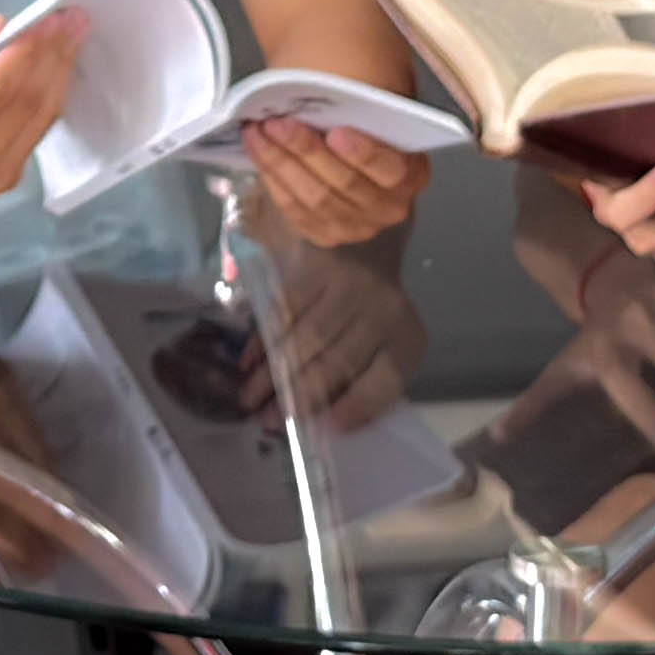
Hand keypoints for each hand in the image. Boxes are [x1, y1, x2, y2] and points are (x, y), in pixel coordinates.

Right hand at [0, 10, 80, 216]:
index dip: (27, 51)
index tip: (49, 18)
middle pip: (27, 104)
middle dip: (54, 56)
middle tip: (73, 19)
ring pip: (41, 119)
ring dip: (60, 73)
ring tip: (74, 35)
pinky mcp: (3, 183)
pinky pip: (36, 133)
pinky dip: (50, 95)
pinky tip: (57, 67)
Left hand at [0, 300, 72, 566]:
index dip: (23, 545)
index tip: (39, 566)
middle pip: (28, 488)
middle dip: (45, 526)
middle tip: (53, 549)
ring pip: (39, 457)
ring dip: (49, 493)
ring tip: (54, 519)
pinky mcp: (6, 373)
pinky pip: (34, 425)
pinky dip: (40, 455)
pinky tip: (38, 474)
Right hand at [235, 248, 430, 436]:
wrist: (367, 226)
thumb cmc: (371, 301)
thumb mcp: (382, 336)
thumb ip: (362, 375)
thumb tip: (325, 420)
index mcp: (405, 335)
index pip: (385, 379)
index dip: (357, 406)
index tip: (327, 428)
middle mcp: (382, 310)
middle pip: (338, 362)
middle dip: (300, 395)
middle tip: (271, 421)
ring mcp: (348, 287)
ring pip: (305, 340)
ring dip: (274, 374)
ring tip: (251, 400)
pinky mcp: (316, 267)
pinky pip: (285, 311)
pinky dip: (263, 339)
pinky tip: (248, 362)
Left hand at [238, 113, 425, 249]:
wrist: (355, 143)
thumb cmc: (363, 119)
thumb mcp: (371, 107)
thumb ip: (359, 106)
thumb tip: (323, 91)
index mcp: (411, 173)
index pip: (391, 169)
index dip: (364, 153)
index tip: (336, 131)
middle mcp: (389, 207)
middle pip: (344, 183)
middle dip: (305, 151)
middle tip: (275, 122)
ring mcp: (357, 226)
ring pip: (314, 198)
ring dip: (280, 163)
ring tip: (257, 132)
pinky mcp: (327, 234)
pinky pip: (295, 211)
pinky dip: (273, 179)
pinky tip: (258, 153)